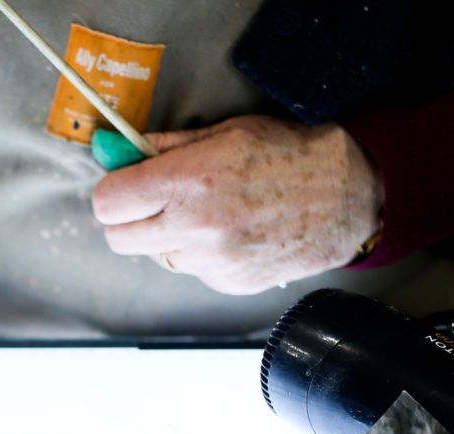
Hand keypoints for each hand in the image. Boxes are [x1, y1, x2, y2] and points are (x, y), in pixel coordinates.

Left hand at [92, 116, 381, 294]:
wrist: (345, 196)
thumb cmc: (288, 155)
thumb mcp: (224, 132)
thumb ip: (165, 146)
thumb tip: (121, 151)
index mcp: (187, 180)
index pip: (108, 203)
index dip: (112, 194)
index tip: (124, 187)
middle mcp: (194, 226)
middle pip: (119, 239)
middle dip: (127, 220)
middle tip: (151, 204)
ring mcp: (211, 261)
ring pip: (158, 256)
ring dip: (169, 238)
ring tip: (209, 214)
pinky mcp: (228, 282)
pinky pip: (193, 271)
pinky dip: (202, 255)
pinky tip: (232, 233)